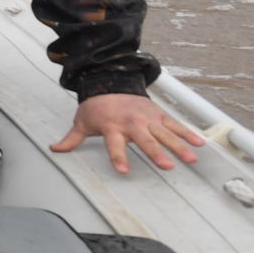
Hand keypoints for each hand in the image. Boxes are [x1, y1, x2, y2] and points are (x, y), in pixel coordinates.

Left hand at [50, 92, 203, 174]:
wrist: (111, 82)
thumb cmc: (96, 107)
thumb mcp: (81, 122)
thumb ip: (71, 139)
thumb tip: (54, 149)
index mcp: (112, 127)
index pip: (114, 145)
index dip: (118, 157)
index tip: (123, 171)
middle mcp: (131, 123)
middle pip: (145, 140)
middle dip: (156, 153)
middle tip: (167, 166)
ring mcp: (147, 118)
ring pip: (165, 134)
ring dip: (179, 146)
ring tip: (191, 160)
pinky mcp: (158, 114)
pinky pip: (175, 125)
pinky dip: (187, 133)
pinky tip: (199, 144)